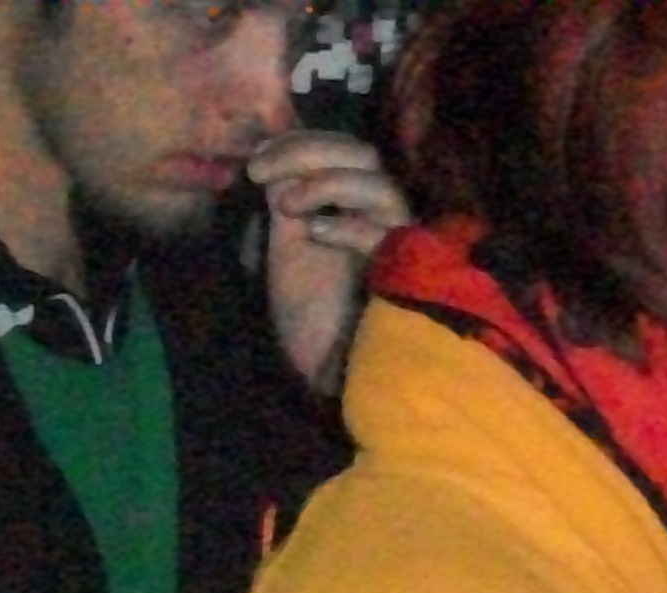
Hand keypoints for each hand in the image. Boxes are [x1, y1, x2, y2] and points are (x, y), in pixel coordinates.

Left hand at [251, 131, 410, 394]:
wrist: (330, 378)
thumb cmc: (311, 319)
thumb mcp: (286, 245)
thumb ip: (286, 199)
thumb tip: (275, 154)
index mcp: (356, 207)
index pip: (342, 150)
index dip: (300, 141)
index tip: (258, 155)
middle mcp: (384, 218)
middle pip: (362, 154)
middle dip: (307, 153)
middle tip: (260, 170)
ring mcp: (400, 244)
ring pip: (379, 185)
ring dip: (325, 183)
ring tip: (287, 208)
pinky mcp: (408, 274)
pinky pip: (386, 233)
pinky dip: (346, 226)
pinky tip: (313, 235)